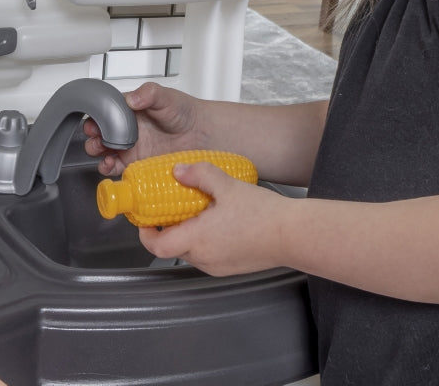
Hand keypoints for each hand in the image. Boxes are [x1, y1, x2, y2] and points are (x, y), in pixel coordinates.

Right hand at [83, 82, 202, 175]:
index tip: (93, 121)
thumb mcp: (167, 97)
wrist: (201, 134)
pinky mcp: (136, 163)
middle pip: (99, 132)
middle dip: (93, 136)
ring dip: (97, 153)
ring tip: (103, 152)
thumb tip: (133, 98)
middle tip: (97, 137)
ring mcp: (130, 147)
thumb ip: (149, 94)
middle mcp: (127, 129)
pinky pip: (116, 168)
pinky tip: (111, 164)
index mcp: (129, 110)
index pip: (104, 111)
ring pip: (104, 151)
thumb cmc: (184, 111)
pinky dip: (109, 168)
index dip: (95, 116)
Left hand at [139, 162, 289, 275]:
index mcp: (197, 240)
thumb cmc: (263, 214)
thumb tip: (178, 171)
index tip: (145, 218)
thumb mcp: (227, 185)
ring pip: (191, 251)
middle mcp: (204, 258)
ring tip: (201, 210)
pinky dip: (206, 240)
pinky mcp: (231, 267)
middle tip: (174, 206)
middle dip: (170, 227)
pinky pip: (209, 254)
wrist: (293, 234)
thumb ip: (199, 175)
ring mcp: (218, 266)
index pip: (157, 246)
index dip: (145, 233)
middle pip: (173, 246)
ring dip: (189, 233)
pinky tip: (221, 221)